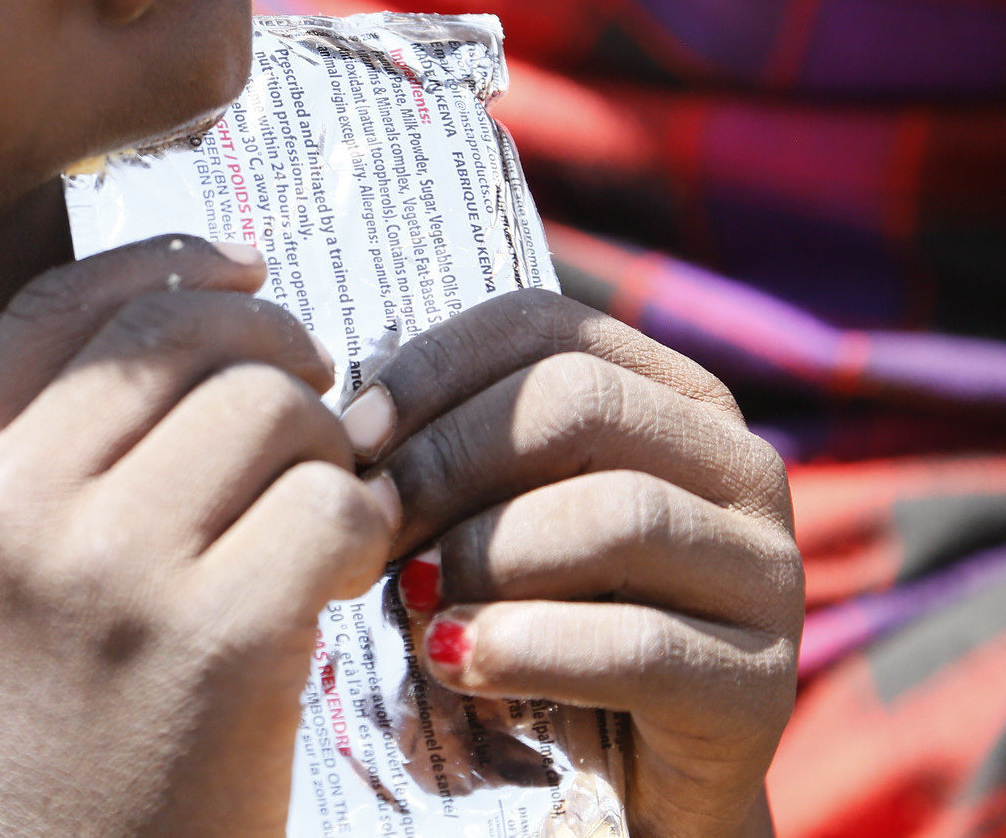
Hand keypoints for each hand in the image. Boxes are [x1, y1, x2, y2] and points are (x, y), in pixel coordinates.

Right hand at [0, 236, 398, 837]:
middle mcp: (12, 507)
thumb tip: (215, 277)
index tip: (247, 267)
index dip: (171, 258)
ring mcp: (108, 571)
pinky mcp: (217, 637)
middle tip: (313, 409)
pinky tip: (339, 580)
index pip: (64, 298)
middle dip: (276, 352)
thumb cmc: (67, 712)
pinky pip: (334, 501)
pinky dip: (365, 528)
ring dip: (326, 450)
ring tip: (311, 523)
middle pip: (183, 333)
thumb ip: (67, 428)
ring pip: (272, 404)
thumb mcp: (5, 558)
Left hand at [341, 289, 800, 837]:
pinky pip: (640, 645)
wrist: (622, 784)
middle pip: (580, 402)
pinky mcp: (762, 686)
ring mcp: (767, 574)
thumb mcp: (493, 517)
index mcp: (668, 395)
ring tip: (415, 599)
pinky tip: (455, 659)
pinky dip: (528, 646)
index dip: (432, 368)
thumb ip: (447, 454)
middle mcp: (737, 464)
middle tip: (371, 523)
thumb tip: (343, 422)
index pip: (543, 326)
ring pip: (619, 515)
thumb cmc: (535, 621)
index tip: (350, 434)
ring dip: (489, 553)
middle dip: (450, 459)